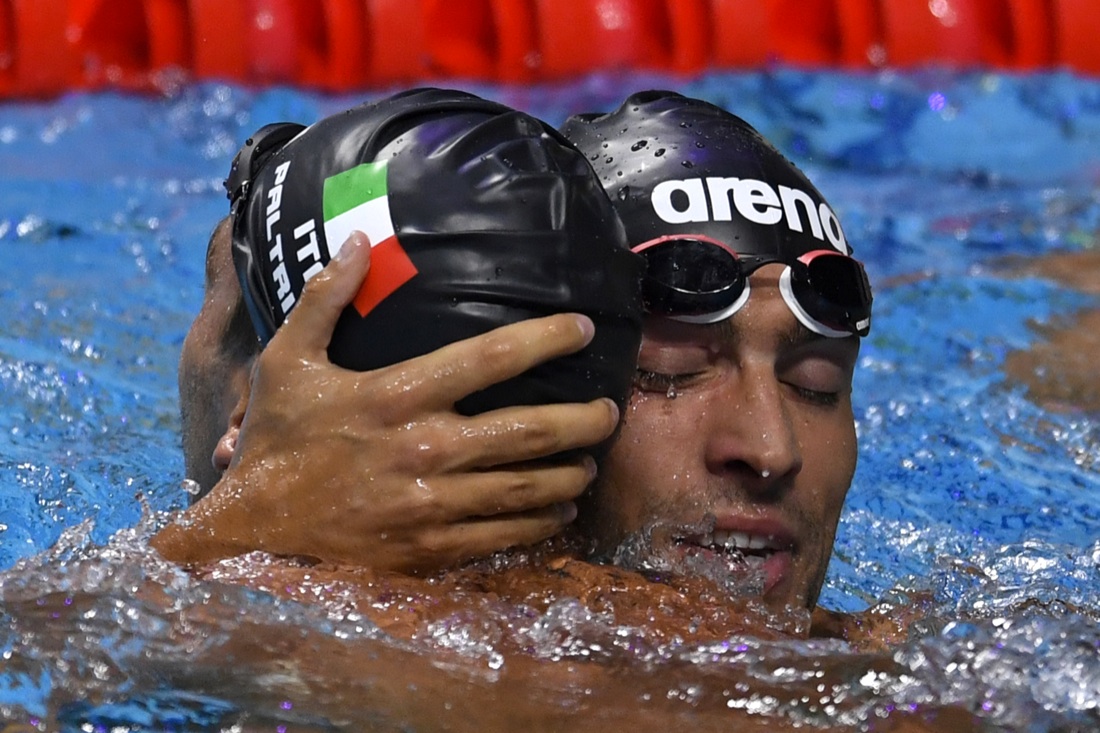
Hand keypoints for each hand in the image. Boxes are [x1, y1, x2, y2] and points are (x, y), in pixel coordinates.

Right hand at [152, 231, 619, 571]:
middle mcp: (425, 449)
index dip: (545, 338)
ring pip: (527, 489)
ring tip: (589, 462)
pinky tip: (557, 512)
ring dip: (569, 474)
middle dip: (582, 421)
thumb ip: (324, 298)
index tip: (581, 328)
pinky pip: (503, 536)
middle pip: (530, 431)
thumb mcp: (287, 360)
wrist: (252, 530)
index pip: (490, 358)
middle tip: (609, 411)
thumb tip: (358, 240)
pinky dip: (539, 524)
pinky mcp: (429, 548)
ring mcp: (432, 505)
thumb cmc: (276, 440)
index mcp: (397, 395)